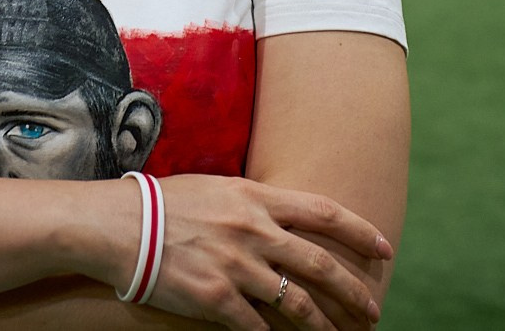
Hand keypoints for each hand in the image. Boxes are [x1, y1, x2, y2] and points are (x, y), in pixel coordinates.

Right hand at [98, 174, 391, 330]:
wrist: (121, 224)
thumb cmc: (166, 202)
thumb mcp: (219, 187)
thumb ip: (255, 203)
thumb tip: (284, 219)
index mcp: (257, 198)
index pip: (324, 213)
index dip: (359, 231)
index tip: (384, 247)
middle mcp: (254, 231)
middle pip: (319, 264)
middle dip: (352, 289)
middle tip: (373, 308)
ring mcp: (236, 267)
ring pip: (296, 302)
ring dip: (323, 325)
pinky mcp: (215, 299)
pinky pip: (256, 327)